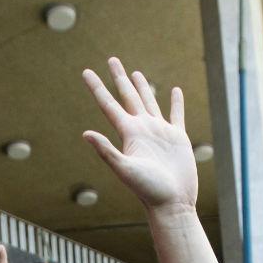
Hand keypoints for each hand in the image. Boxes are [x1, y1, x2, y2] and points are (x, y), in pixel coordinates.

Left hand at [82, 58, 195, 213]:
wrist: (172, 203)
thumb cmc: (148, 190)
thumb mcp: (124, 169)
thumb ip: (106, 151)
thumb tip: (85, 134)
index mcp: (128, 134)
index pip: (109, 104)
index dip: (97, 88)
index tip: (86, 72)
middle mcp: (142, 129)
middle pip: (128, 97)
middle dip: (120, 79)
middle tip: (112, 60)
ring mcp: (159, 132)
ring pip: (149, 102)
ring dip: (142, 87)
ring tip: (135, 73)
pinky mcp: (177, 138)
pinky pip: (176, 115)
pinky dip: (176, 102)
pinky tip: (174, 91)